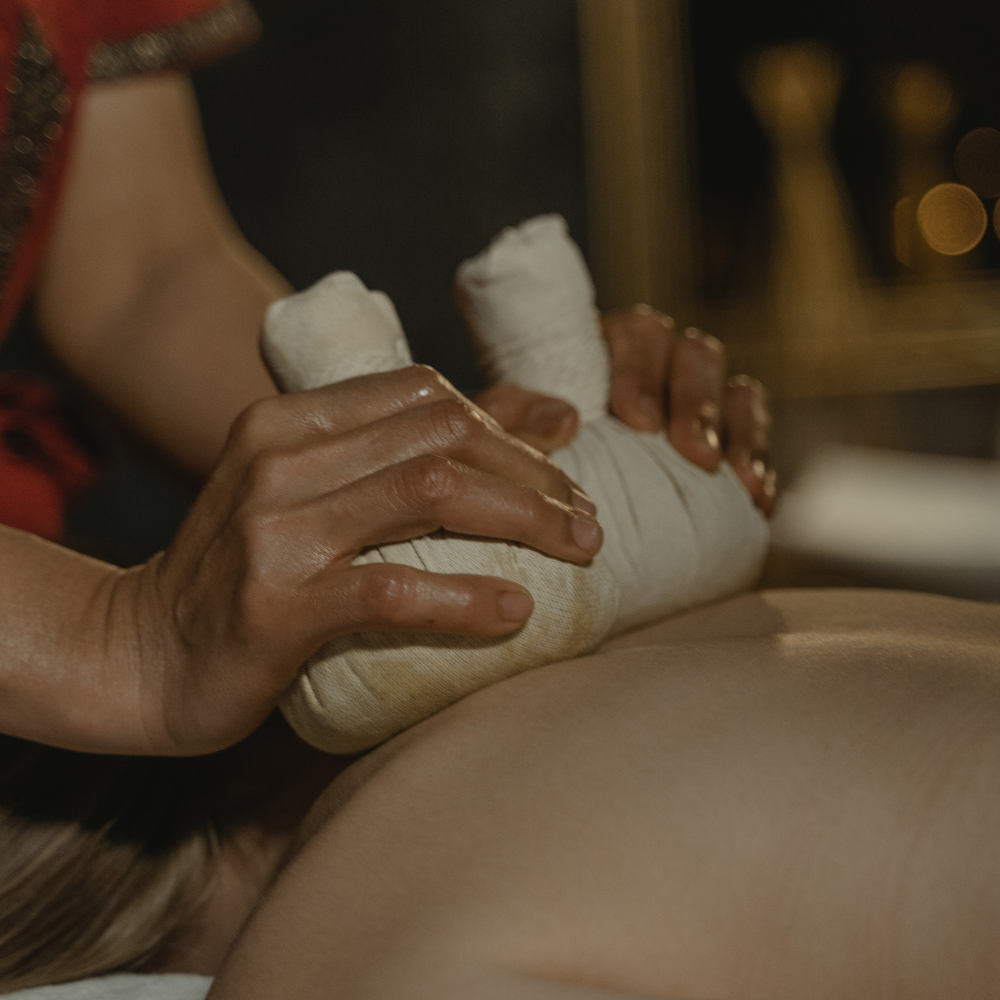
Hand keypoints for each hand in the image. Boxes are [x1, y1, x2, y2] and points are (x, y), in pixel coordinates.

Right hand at [105, 366, 601, 755]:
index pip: (423, 395)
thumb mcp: (309, 496)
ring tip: (579, 552)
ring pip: (428, 493)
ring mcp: (274, 528)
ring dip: (522, 519)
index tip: (561, 471)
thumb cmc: (245, 577)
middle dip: (533, 472)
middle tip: (588, 519)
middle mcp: (278, 458)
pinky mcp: (277, 604)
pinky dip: (465, 596)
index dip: (506, 425)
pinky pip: (392, 588)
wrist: (138, 655)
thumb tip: (543, 417)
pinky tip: (516, 611)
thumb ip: (400, 455)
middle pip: (440, 435)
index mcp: (286, 421)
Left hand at [473, 306, 776, 515]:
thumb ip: (513, 415)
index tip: (635, 420)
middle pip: (696, 354)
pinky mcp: (726, 438)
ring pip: (736, 388)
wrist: (557, 509)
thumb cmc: (521, 457)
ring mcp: (698, 400)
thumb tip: (566, 418)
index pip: (637, 334)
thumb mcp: (502, 433)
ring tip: (730, 479)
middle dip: (696, 402)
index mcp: (607, 349)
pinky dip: (760, 460)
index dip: (641, 372)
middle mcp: (660, 365)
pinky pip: (757, 433)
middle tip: (693, 453)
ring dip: (738, 430)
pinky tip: (756, 499)